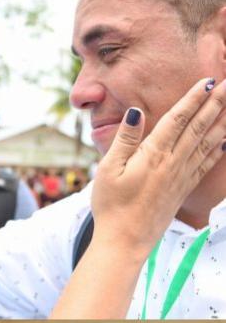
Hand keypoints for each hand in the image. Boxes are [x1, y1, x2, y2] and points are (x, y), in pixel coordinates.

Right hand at [50, 78, 225, 317]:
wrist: (126, 240)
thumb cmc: (111, 206)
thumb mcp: (108, 170)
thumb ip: (124, 140)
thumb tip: (135, 112)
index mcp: (153, 155)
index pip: (177, 119)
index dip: (193, 99)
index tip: (208, 81)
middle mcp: (173, 163)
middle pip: (198, 127)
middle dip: (216, 104)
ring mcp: (181, 176)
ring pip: (208, 143)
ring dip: (222, 122)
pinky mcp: (184, 189)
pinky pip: (206, 164)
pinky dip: (219, 149)